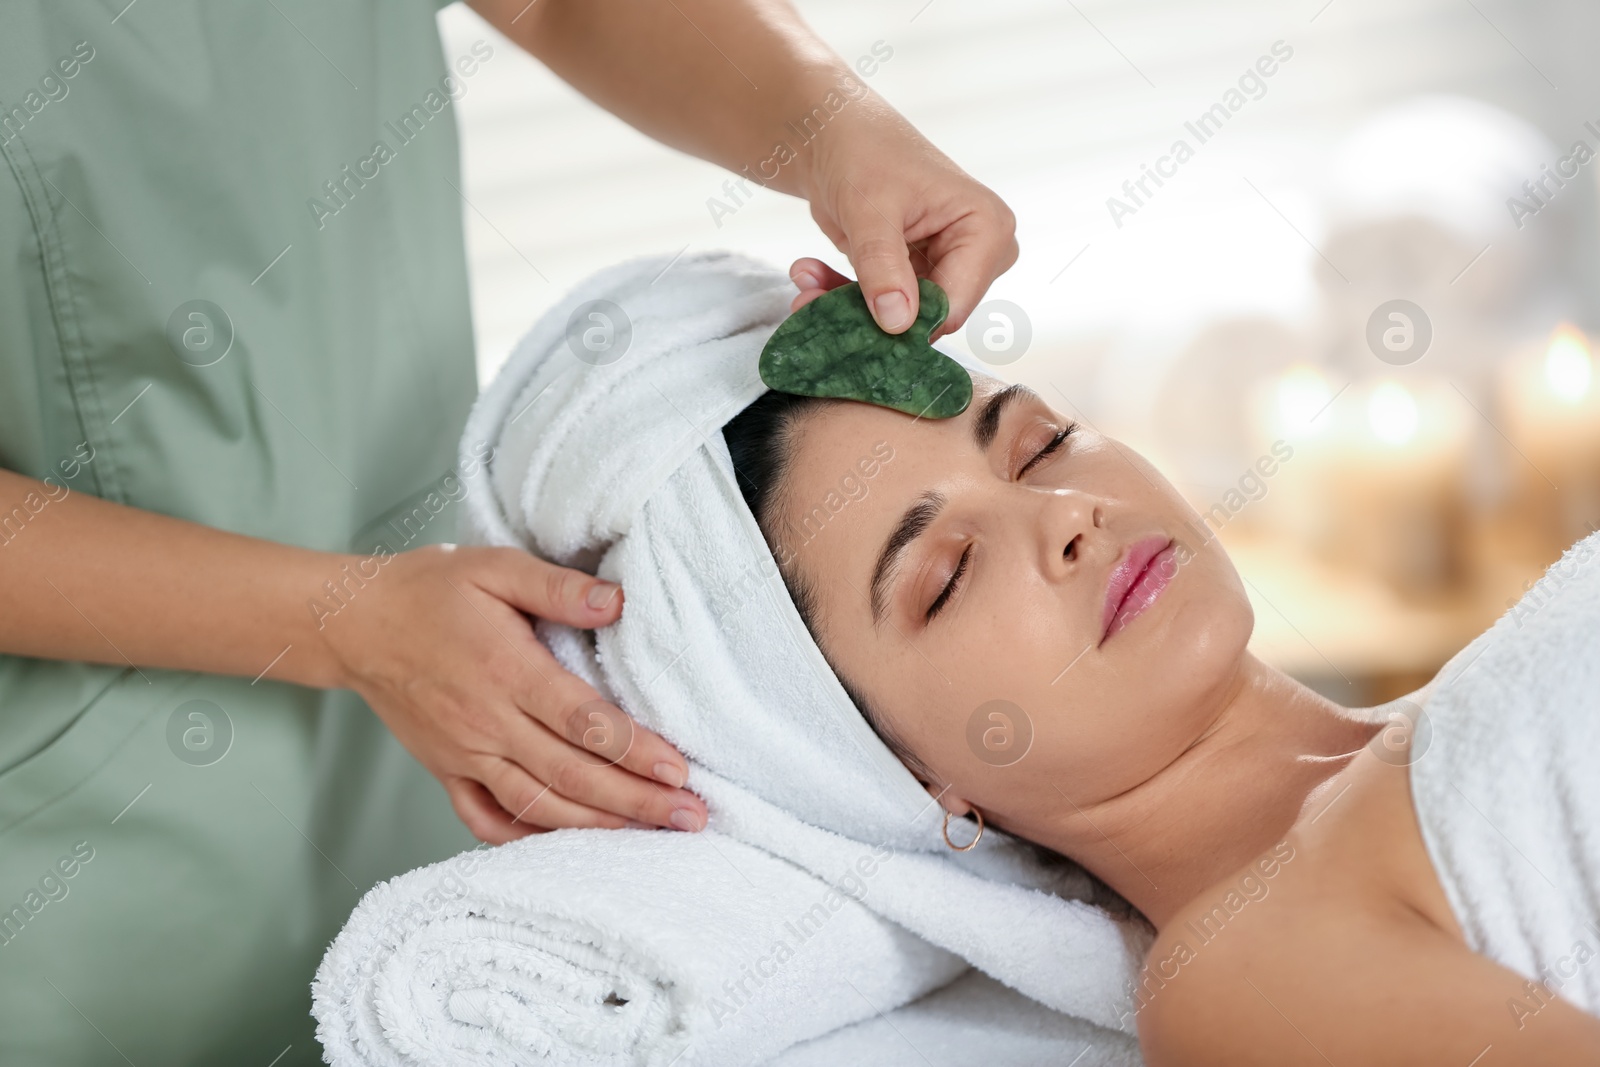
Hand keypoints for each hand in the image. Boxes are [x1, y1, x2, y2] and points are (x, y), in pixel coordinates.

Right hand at [317, 544, 705, 844]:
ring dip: (596, 826)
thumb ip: (558, 586)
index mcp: (507, 671)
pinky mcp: (446, 771)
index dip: (634, 750)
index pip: (582, 722)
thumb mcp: (496, 567)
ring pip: (537, 805)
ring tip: (650, 837)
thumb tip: (617, 601)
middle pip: (571, 774)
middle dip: (635, 802)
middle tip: (690, 817)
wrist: (354, 623)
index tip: (679, 771)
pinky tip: (567, 844)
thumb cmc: (432, 590)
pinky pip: (487, 818)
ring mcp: (464, 754)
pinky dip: (526, 840)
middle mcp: (487, 722)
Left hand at [793, 101, 1016, 337]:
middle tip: (811, 304)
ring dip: (847, 310)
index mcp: (987, 229)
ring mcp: (947, 268)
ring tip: (802, 291)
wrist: (835, 137)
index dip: (906, 324)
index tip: (854, 329)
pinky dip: (842, 299)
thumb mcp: (869, 210)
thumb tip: (898, 323)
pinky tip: (808, 277)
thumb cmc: (863, 154)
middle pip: (928, 316)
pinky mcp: (915, 277)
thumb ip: (883, 266)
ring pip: (901, 318)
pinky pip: (882, 308)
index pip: (955, 303)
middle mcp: (978, 255)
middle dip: (869, 317)